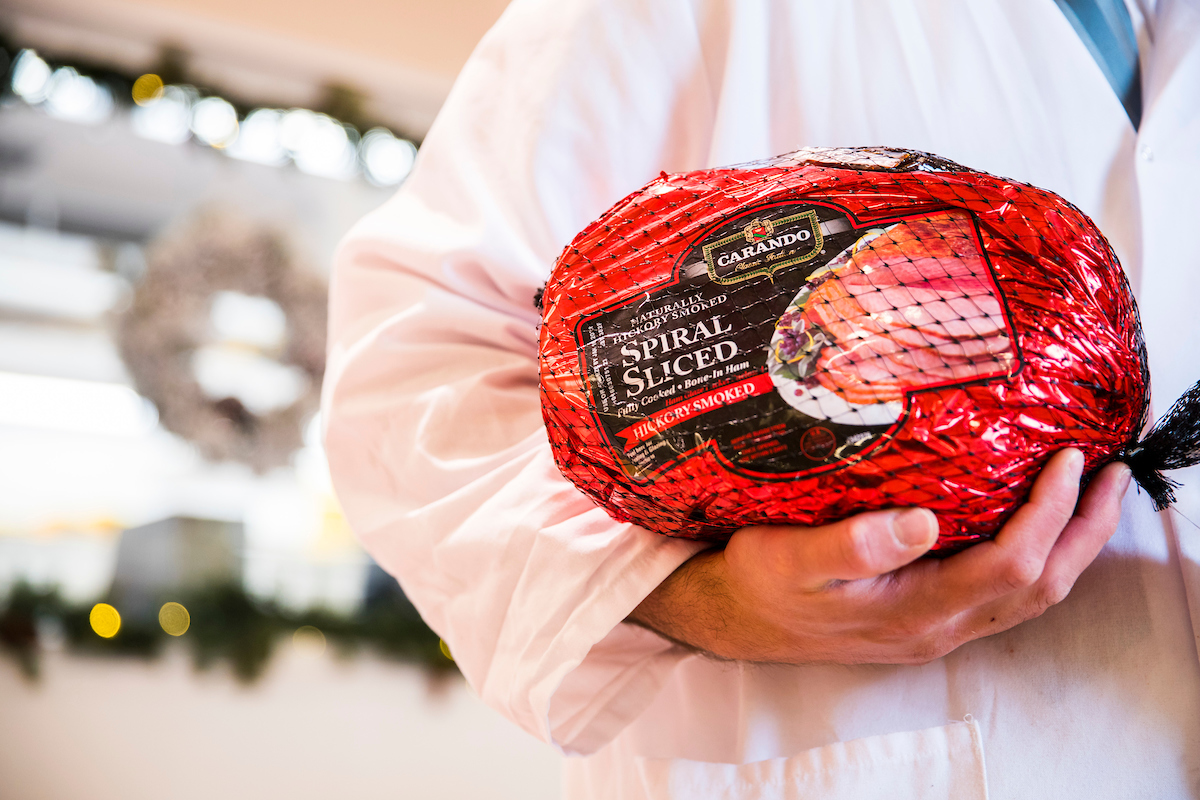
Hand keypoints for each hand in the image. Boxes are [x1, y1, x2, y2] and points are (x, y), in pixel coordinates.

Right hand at [628, 449, 1131, 664]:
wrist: (739, 623)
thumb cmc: (762, 585)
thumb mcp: (791, 559)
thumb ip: (852, 545)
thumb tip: (922, 523)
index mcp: (915, 610)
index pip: (1011, 562)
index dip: (1049, 514)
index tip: (1069, 460)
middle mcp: (939, 625)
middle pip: (1041, 585)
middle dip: (1086, 532)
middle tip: (1113, 476)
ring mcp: (937, 627)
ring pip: (1030, 594)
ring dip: (1070, 547)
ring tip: (1091, 496)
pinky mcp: (928, 619)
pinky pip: (1005, 592)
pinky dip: (1038, 557)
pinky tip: (1033, 524)